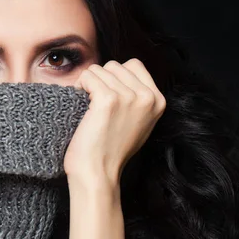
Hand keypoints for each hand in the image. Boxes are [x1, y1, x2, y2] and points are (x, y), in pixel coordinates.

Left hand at [64, 59, 165, 188]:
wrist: (98, 173)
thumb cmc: (111, 150)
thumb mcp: (137, 121)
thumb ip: (137, 97)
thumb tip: (121, 74)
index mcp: (158, 100)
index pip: (134, 64)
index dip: (115, 77)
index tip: (107, 97)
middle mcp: (148, 96)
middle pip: (115, 65)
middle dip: (100, 80)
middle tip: (94, 103)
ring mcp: (130, 97)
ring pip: (99, 69)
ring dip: (88, 84)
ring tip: (88, 106)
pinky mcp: (109, 100)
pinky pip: (88, 76)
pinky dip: (80, 86)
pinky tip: (81, 102)